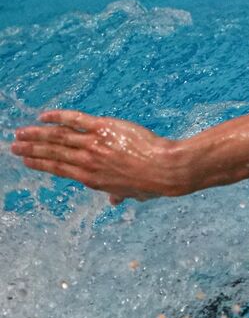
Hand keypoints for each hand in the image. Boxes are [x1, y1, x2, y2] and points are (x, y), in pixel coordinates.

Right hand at [9, 110, 186, 203]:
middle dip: (31, 150)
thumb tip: (116, 202)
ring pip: (58, 137)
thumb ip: (118, 194)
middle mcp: (87, 162)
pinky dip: (58, 117)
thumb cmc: (152, 183)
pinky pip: (76, 120)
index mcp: (91, 179)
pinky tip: (45, 116)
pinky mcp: (103, 128)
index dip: (41, 164)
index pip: (59, 169)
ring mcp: (93, 144)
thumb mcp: (132, 193)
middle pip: (53, 154)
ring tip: (20, 133)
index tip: (27, 161)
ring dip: (37, 135)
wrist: (164, 169)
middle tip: (14, 146)